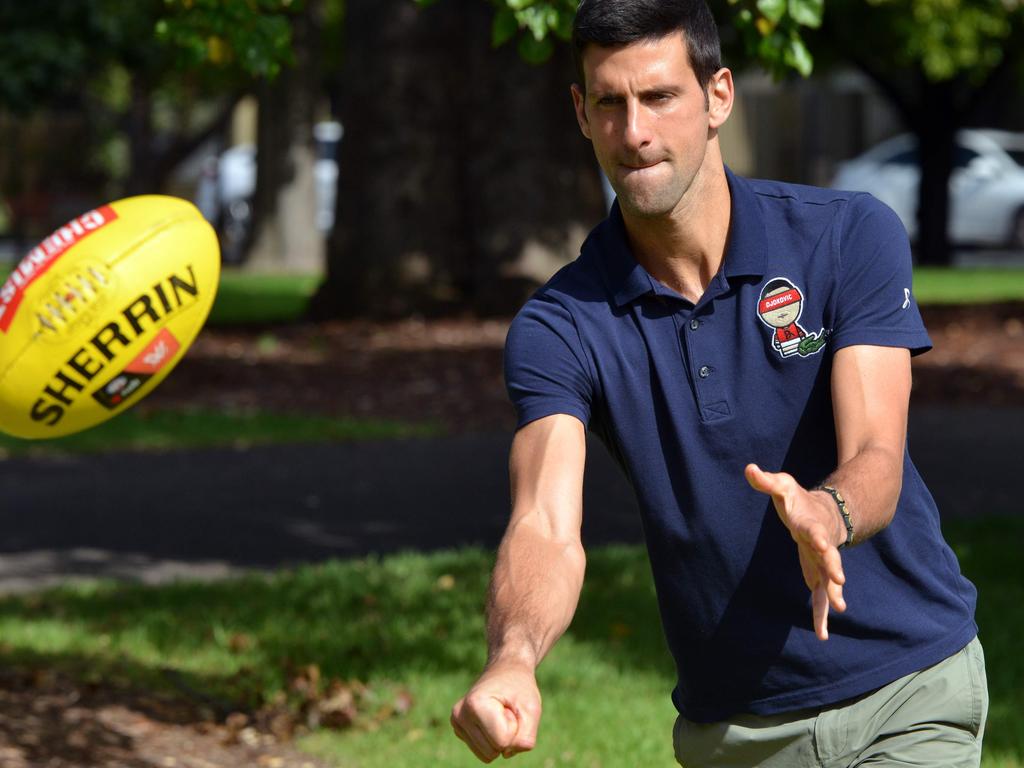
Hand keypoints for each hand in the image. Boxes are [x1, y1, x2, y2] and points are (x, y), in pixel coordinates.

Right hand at [451, 659, 540, 761]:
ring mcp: (457, 723)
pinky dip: (493, 739)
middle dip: (508, 733)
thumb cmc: (519, 687)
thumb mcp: (532, 708)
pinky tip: (491, 719)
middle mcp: (460, 714)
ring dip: (500, 737)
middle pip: (494, 750)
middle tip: (506, 710)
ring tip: (499, 714)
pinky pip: (484, 752)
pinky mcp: (459, 730)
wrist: (505, 670)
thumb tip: (507, 754)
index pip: (503, 741)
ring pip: (488, 755)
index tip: (511, 706)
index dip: (515, 726)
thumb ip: (526, 736)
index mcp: (475, 704)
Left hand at [745, 464, 846, 640]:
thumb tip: (749, 468)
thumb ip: (766, 480)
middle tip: (840, 581)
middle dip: (834, 568)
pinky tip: (822, 633)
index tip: (823, 543)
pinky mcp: (820, 572)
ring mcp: (823, 560)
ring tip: (837, 611)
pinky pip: (822, 594)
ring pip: (829, 581)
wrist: (823, 513)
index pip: (816, 531)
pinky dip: (821, 612)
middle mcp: (821, 545)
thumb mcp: (782, 486)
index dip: (819, 537)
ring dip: (831, 596)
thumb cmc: (798, 501)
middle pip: (829, 558)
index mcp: (811, 525)